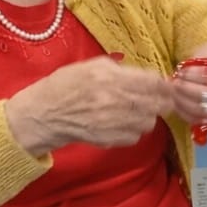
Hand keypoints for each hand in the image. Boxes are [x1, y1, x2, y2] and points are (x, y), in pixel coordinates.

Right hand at [5, 56, 174, 154]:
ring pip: (149, 122)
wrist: (43, 115)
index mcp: (111, 77)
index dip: (163, 84)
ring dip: (146, 116)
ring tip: (133, 112)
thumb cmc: (64, 86)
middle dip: (159, 101)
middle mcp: (115, 100)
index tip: (164, 86)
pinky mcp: (110, 139)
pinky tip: (121, 124)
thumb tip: (144, 76)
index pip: (154, 82)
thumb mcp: (90, 66)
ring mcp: (113, 122)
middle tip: (155, 99)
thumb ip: (119, 69)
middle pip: (157, 103)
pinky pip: (135, 136)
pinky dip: (133, 131)